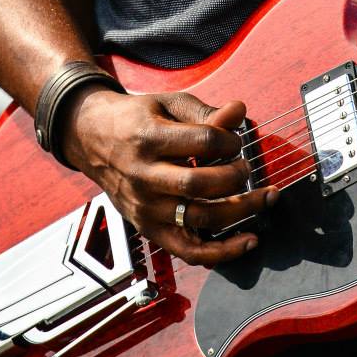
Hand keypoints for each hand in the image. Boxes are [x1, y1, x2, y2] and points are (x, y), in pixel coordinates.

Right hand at [60, 87, 274, 266]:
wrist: (92, 139)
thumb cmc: (137, 119)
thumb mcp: (167, 104)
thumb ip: (204, 111)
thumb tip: (240, 111)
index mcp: (149, 138)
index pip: (203, 141)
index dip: (230, 139)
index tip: (236, 139)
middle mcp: (144, 177)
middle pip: (200, 185)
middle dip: (236, 176)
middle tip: (247, 168)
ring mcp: (145, 207)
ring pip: (198, 219)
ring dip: (240, 211)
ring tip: (264, 198)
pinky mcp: (148, 228)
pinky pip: (187, 250)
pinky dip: (221, 252)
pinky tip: (248, 241)